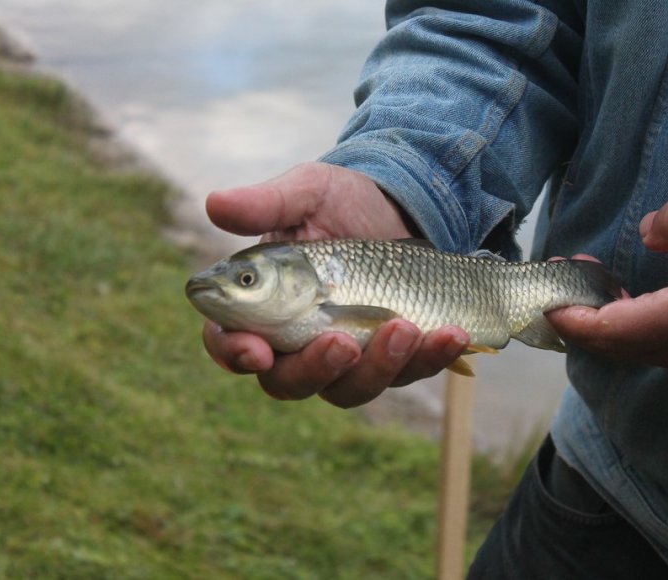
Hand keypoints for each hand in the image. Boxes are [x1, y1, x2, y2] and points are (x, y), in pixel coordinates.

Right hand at [201, 162, 468, 406]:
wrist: (402, 205)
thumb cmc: (341, 200)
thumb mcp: (308, 192)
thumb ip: (267, 204)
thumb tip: (214, 203)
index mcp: (260, 305)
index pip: (228, 342)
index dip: (234, 353)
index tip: (257, 351)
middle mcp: (297, 341)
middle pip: (289, 382)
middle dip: (315, 369)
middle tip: (342, 342)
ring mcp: (347, 357)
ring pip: (350, 388)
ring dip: (378, 366)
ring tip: (405, 327)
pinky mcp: (393, 358)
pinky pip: (408, 372)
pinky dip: (431, 357)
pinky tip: (453, 334)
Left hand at [547, 197, 667, 372]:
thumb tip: (648, 232)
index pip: (603, 331)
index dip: (568, 319)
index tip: (543, 302)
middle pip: (611, 346)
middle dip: (579, 318)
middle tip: (562, 283)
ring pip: (633, 348)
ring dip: (605, 323)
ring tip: (591, 284)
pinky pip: (656, 347)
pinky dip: (631, 327)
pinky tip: (630, 298)